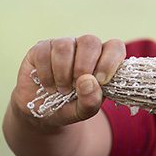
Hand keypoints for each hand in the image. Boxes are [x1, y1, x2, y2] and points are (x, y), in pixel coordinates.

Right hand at [10, 35, 125, 127]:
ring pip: (65, 46)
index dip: (110, 61)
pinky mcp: (41, 48)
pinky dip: (46, 74)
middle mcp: (84, 47)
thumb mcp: (84, 110)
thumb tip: (87, 81)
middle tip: (76, 87)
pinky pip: (44, 53)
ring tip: (62, 89)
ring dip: (63, 73)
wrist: (41, 113)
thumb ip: (91, 100)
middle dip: (84, 67)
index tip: (101, 81)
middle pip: (90, 42)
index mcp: (103, 58)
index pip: (115, 46)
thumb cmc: (70, 107)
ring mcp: (63, 45)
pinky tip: (49, 85)